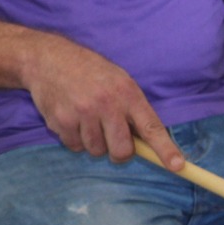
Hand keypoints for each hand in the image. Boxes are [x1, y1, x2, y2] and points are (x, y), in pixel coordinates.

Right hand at [21, 35, 182, 168]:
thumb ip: (132, 108)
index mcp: (126, 92)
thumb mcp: (118, 80)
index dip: (165, 149)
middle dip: (119, 152)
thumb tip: (147, 142)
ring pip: (96, 150)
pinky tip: (71, 119)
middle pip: (122, 150)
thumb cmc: (88, 70)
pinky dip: (74, 139)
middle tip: (112, 141)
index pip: (151, 127)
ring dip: (94, 143)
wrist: (46, 59)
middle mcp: (106, 103)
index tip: (177, 166)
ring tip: (86, 121)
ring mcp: (82, 112)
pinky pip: (74, 146)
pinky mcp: (61, 120)